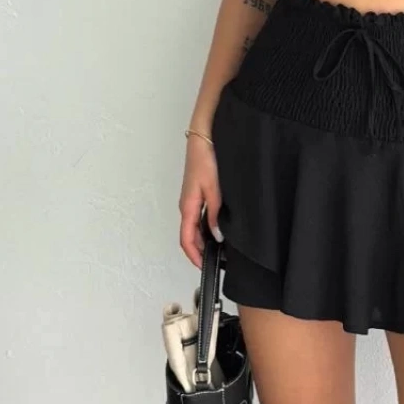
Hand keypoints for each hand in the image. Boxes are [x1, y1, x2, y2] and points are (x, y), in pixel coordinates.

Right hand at [178, 135, 221, 269]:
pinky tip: (216, 227)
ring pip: (193, 226)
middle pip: (189, 235)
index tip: (203, 266)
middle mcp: (186, 205)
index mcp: (187, 206)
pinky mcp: (196, 193)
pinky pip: (197, 216)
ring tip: (217, 248)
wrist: (203, 138)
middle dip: (198, 250)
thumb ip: (215, 214)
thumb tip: (217, 235)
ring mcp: (190, 199)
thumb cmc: (205, 159)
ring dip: (202, 239)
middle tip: (215, 260)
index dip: (193, 255)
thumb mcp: (214, 189)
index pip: (186, 239)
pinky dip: (204, 226)